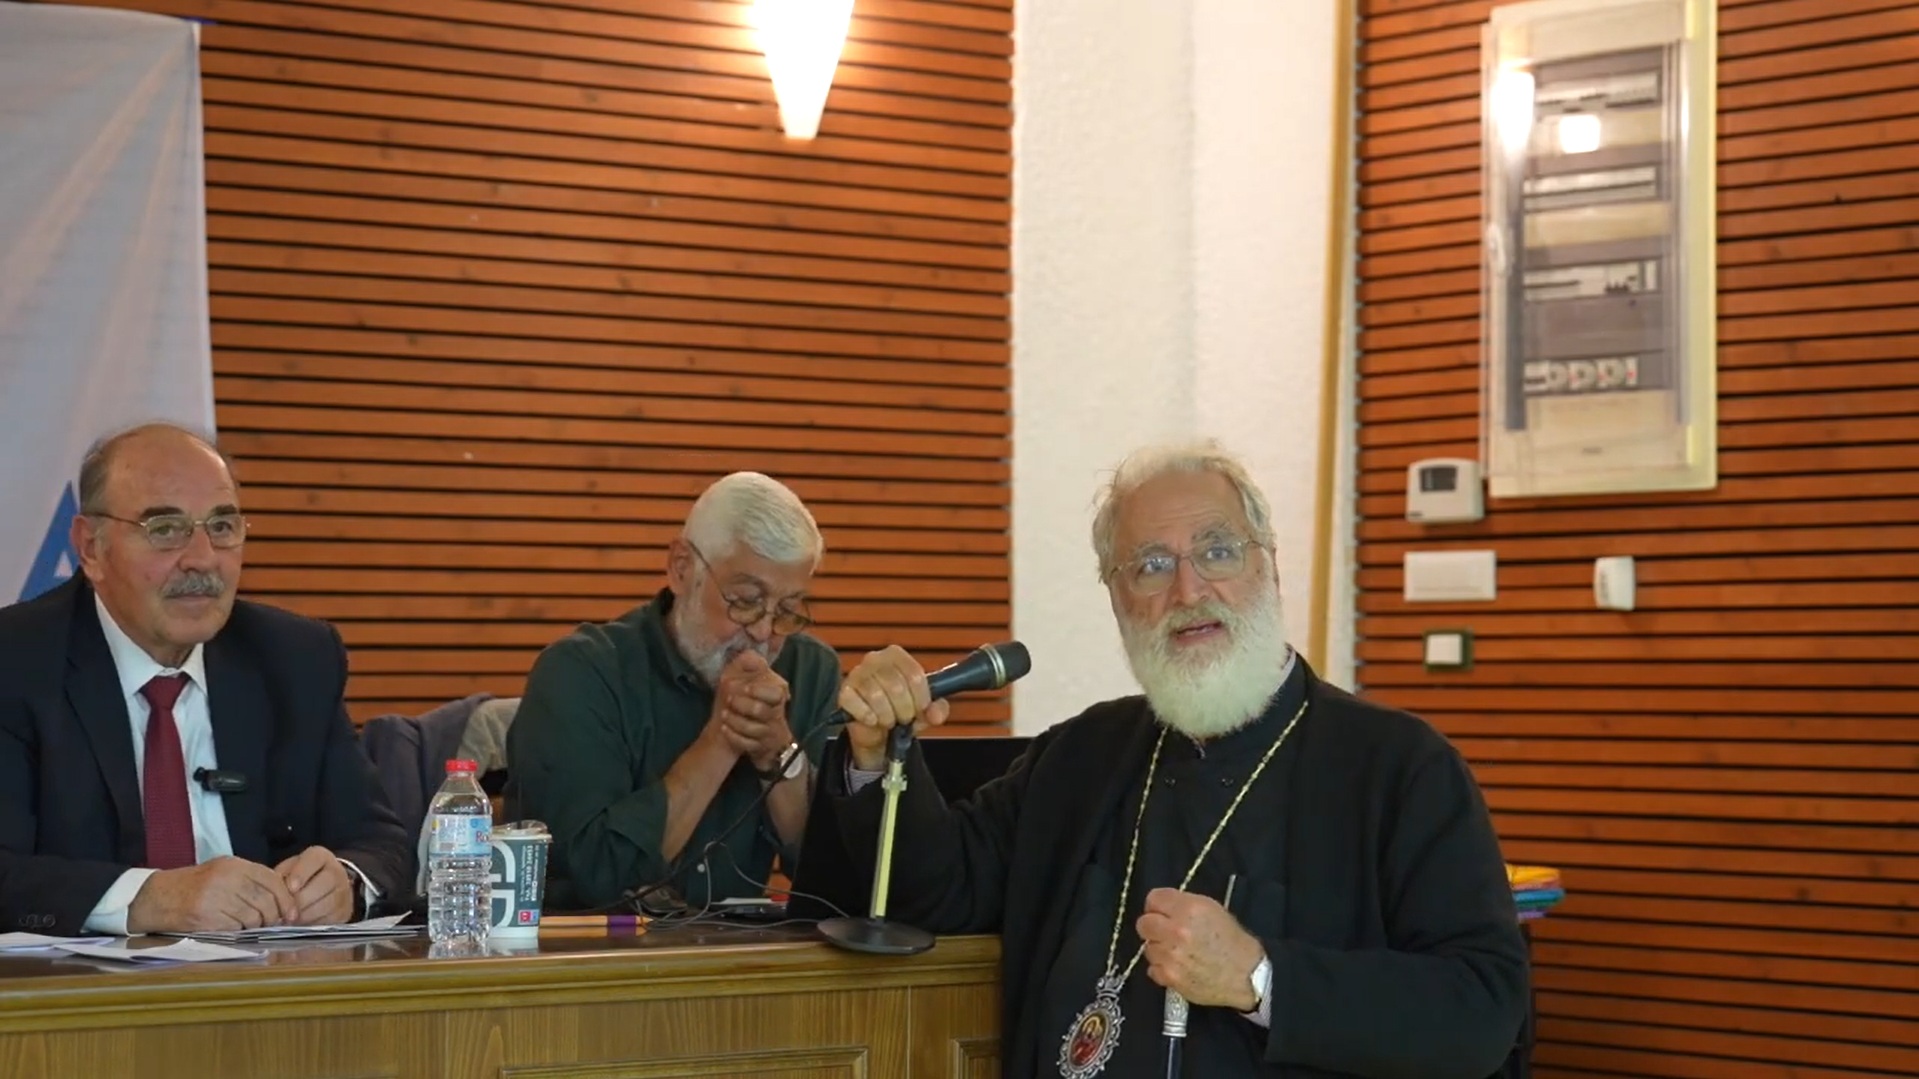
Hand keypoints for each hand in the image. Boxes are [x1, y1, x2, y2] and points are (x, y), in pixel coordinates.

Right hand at [125, 856, 299, 933]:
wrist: (157, 897)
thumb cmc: (194, 886)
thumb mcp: (223, 872)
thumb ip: (250, 880)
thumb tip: (283, 899)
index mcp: (234, 865)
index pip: (273, 880)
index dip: (286, 899)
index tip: (291, 913)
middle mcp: (227, 878)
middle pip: (267, 901)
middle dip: (273, 916)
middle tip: (271, 924)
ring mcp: (216, 898)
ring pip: (253, 918)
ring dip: (256, 926)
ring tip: (249, 926)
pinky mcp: (205, 917)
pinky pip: (235, 929)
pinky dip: (239, 932)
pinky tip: (233, 930)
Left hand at [275, 846, 355, 925]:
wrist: (321, 891)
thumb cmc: (298, 879)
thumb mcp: (287, 871)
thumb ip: (280, 878)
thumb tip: (273, 895)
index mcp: (321, 857)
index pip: (314, 859)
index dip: (301, 874)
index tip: (290, 887)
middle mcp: (337, 871)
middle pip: (324, 883)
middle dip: (301, 899)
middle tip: (285, 910)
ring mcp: (343, 892)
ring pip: (327, 903)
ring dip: (305, 914)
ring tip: (289, 919)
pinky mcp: (345, 911)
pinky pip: (329, 919)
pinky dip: (312, 924)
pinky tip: (300, 925)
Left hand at [709, 650, 794, 772]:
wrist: (753, 730)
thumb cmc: (750, 699)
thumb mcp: (749, 678)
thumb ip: (750, 663)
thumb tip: (751, 653)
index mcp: (778, 694)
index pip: (775, 693)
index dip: (758, 690)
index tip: (743, 687)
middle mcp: (777, 714)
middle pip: (761, 711)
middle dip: (741, 705)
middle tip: (728, 700)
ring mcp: (769, 733)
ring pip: (753, 729)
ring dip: (735, 721)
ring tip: (724, 714)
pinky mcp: (761, 748)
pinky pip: (747, 744)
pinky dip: (733, 736)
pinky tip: (724, 728)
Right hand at [836, 645, 951, 771]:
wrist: (877, 731)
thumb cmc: (900, 711)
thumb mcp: (924, 711)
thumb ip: (936, 709)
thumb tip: (935, 714)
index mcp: (896, 656)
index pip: (914, 674)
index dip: (921, 698)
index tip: (921, 709)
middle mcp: (875, 659)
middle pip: (896, 687)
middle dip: (904, 710)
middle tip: (904, 718)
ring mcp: (857, 674)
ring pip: (876, 696)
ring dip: (887, 716)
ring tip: (889, 720)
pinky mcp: (844, 692)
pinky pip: (856, 704)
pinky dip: (868, 717)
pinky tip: (872, 720)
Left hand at [1136, 887, 1265, 1009]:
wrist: (1246, 975)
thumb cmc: (1232, 941)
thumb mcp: (1212, 910)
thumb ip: (1185, 905)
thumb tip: (1164, 907)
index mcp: (1189, 909)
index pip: (1154, 899)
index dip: (1157, 905)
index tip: (1162, 912)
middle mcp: (1177, 930)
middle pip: (1143, 923)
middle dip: (1153, 927)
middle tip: (1165, 933)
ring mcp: (1171, 955)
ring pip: (1147, 947)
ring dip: (1159, 949)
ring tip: (1177, 953)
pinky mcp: (1169, 977)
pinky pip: (1152, 968)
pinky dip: (1162, 968)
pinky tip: (1178, 967)